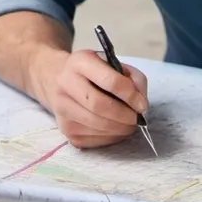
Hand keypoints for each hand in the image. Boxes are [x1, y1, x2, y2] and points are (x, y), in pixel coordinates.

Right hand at [34, 49, 148, 148]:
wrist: (59, 80)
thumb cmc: (93, 72)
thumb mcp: (113, 64)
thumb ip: (133, 79)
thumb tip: (140, 105)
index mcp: (80, 62)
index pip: (109, 81)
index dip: (130, 95)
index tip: (142, 104)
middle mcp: (65, 83)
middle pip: (99, 106)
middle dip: (124, 116)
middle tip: (136, 118)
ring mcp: (62, 107)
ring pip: (97, 125)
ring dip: (120, 129)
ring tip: (128, 124)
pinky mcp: (64, 128)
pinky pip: (93, 139)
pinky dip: (111, 137)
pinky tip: (114, 128)